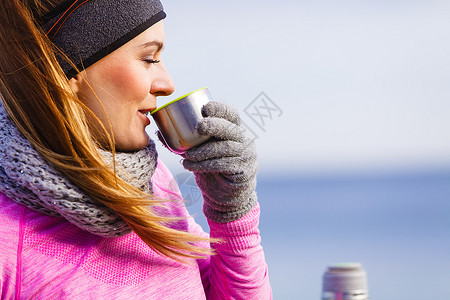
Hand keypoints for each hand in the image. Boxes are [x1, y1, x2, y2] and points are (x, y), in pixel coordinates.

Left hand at [182, 101, 257, 222]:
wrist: (225, 196)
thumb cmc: (210, 168)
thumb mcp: (198, 152)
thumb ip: (183, 142)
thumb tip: (159, 131)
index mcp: (233, 130)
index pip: (231, 114)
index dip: (220, 109)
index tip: (205, 108)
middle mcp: (243, 140)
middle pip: (231, 129)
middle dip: (215, 125)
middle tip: (198, 127)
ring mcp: (246, 156)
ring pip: (226, 148)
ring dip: (204, 150)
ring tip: (187, 155)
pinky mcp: (245, 171)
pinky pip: (226, 165)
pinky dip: (206, 165)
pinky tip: (191, 166)